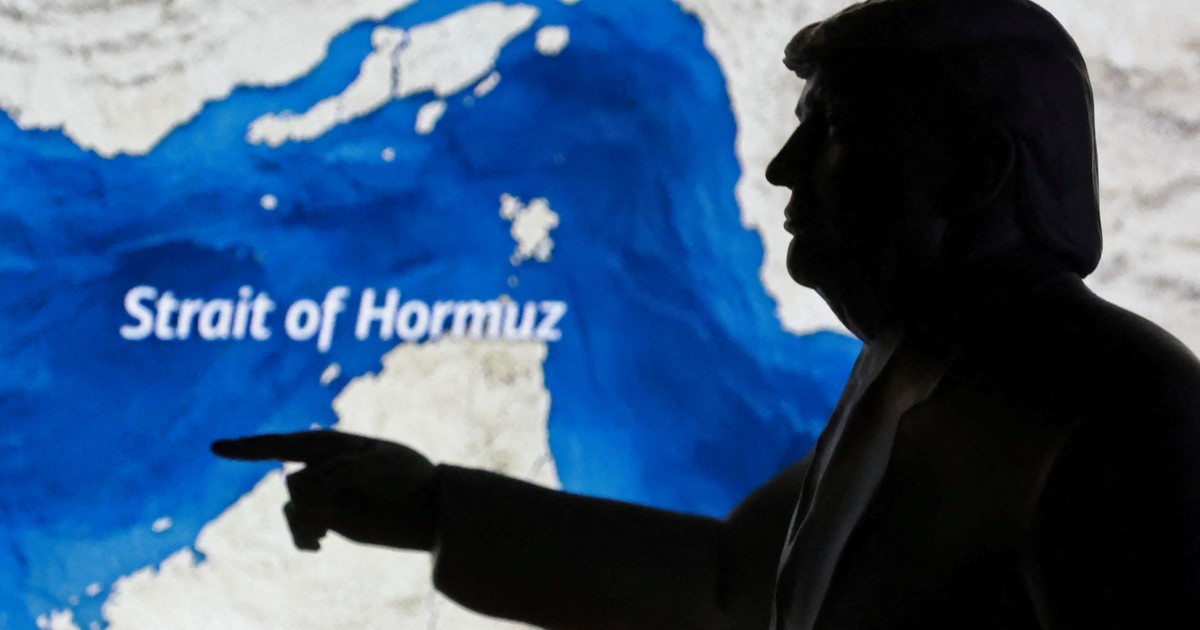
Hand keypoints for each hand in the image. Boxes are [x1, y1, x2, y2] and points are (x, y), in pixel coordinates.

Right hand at [211, 430, 437, 551]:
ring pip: (291, 508)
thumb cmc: (410, 476)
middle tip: (332, 517)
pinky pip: (298, 526)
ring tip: (325, 535)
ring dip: (305, 522)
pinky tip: (318, 546)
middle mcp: (321, 466)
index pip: (283, 444)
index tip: (216, 448)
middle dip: (310, 502)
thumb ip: (344, 471)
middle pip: (293, 483)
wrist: (429, 507)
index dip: (249, 447)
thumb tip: (305, 485)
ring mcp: (322, 493)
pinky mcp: (327, 517)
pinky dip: (302, 537)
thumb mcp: (383, 466)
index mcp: (332, 444)